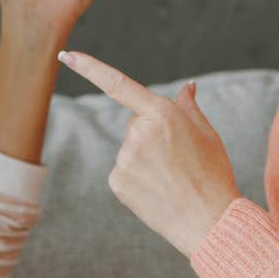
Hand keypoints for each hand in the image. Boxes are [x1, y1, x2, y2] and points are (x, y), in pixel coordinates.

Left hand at [56, 51, 238, 255]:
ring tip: (171, 178)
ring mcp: (125, 159)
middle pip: (135, 123)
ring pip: (130, 148)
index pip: (118, 84)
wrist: (209, 221)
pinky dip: (137, 177)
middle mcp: (138, 133)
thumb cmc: (213, 175)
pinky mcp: (117, 181)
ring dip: (145, 158)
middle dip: (152, 134)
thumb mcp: (208, 134)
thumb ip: (188, 107)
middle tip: (178, 158)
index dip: (89, 68)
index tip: (65, 56)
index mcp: (162, 114)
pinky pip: (124, 170)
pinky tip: (158, 190)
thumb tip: (186, 87)